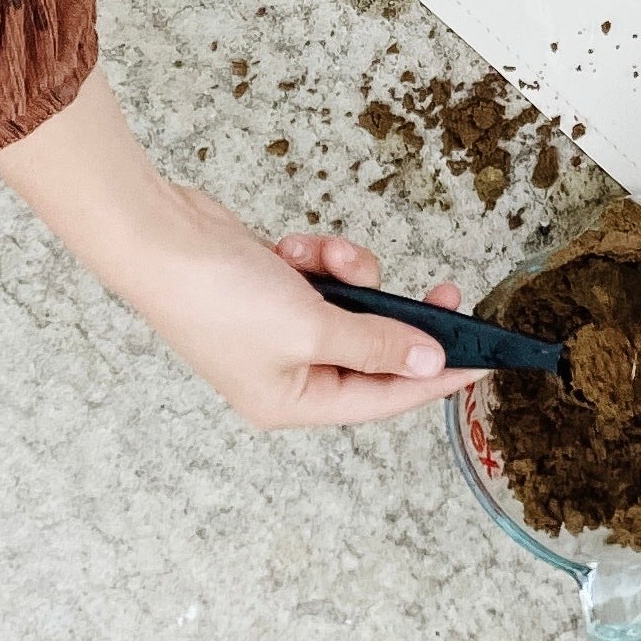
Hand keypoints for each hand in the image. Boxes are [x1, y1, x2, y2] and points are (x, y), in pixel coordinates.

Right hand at [121, 201, 480, 427]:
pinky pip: (326, 277)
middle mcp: (288, 374)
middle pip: (373, 350)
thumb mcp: (311, 327)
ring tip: (327, 257)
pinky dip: (320, 258)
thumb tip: (428, 361)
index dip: (436, 379)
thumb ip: (376, 343)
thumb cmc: (218, 296)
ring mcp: (281, 331)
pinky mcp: (275, 291)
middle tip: (447, 293)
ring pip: (354, 305)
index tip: (482, 361)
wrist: (159, 237)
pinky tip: (293, 247)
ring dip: (351, 274)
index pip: (384, 398)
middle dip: (400, 315)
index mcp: (291, 403)